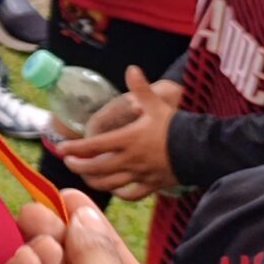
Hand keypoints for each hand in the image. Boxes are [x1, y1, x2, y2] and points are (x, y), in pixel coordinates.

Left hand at [59, 67, 182, 199]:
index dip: (75, 149)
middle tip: (68, 162)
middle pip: (97, 168)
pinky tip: (115, 191)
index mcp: (127, 139)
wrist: (202, 149)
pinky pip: (133, 195)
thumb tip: (131, 68)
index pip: (93, 146)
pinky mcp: (153, 185)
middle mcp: (130, 160)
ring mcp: (141, 175)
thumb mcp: (157, 105)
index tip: (61, 150)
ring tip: (84, 176)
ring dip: (94, 181)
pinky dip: (121, 194)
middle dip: (79, 166)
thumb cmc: (177, 126)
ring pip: (110, 184)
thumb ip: (142, 88)